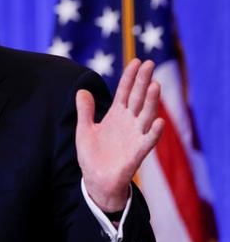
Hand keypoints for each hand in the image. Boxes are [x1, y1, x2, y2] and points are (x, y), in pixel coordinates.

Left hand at [76, 59, 164, 211]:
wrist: (96, 180)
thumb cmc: (92, 155)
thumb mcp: (84, 129)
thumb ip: (85, 110)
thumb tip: (82, 90)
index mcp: (116, 115)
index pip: (125, 91)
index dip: (130, 77)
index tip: (137, 61)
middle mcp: (128, 123)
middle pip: (138, 98)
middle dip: (143, 81)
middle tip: (150, 64)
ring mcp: (135, 136)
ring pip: (146, 116)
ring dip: (151, 102)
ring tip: (155, 86)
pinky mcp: (137, 153)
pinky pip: (148, 141)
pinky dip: (154, 132)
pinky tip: (160, 122)